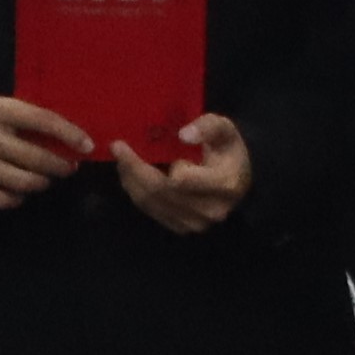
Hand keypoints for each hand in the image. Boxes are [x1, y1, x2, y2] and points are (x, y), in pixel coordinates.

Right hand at [0, 96, 94, 209]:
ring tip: (43, 180)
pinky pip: (0, 199)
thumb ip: (25, 119)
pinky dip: (16, 198)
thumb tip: (70, 138)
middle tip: (67, 168)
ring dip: (40, 183)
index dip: (69, 134)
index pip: (42, 120)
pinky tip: (19, 193)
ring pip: (22, 182)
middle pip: (35, 157)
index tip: (87, 146)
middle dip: (59, 166)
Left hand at [115, 114, 248, 234]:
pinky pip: (150, 210)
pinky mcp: (181, 228)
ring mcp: (195, 223)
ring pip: (150, 202)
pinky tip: (132, 176)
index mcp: (225, 185)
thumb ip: (208, 127)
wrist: (237, 179)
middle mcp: (210, 210)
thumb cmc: (228, 151)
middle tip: (117, 148)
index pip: (180, 180)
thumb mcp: (224, 129)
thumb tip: (183, 135)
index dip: (158, 164)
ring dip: (131, 180)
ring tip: (122, 160)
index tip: (138, 145)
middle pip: (160, 192)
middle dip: (134, 169)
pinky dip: (136, 192)